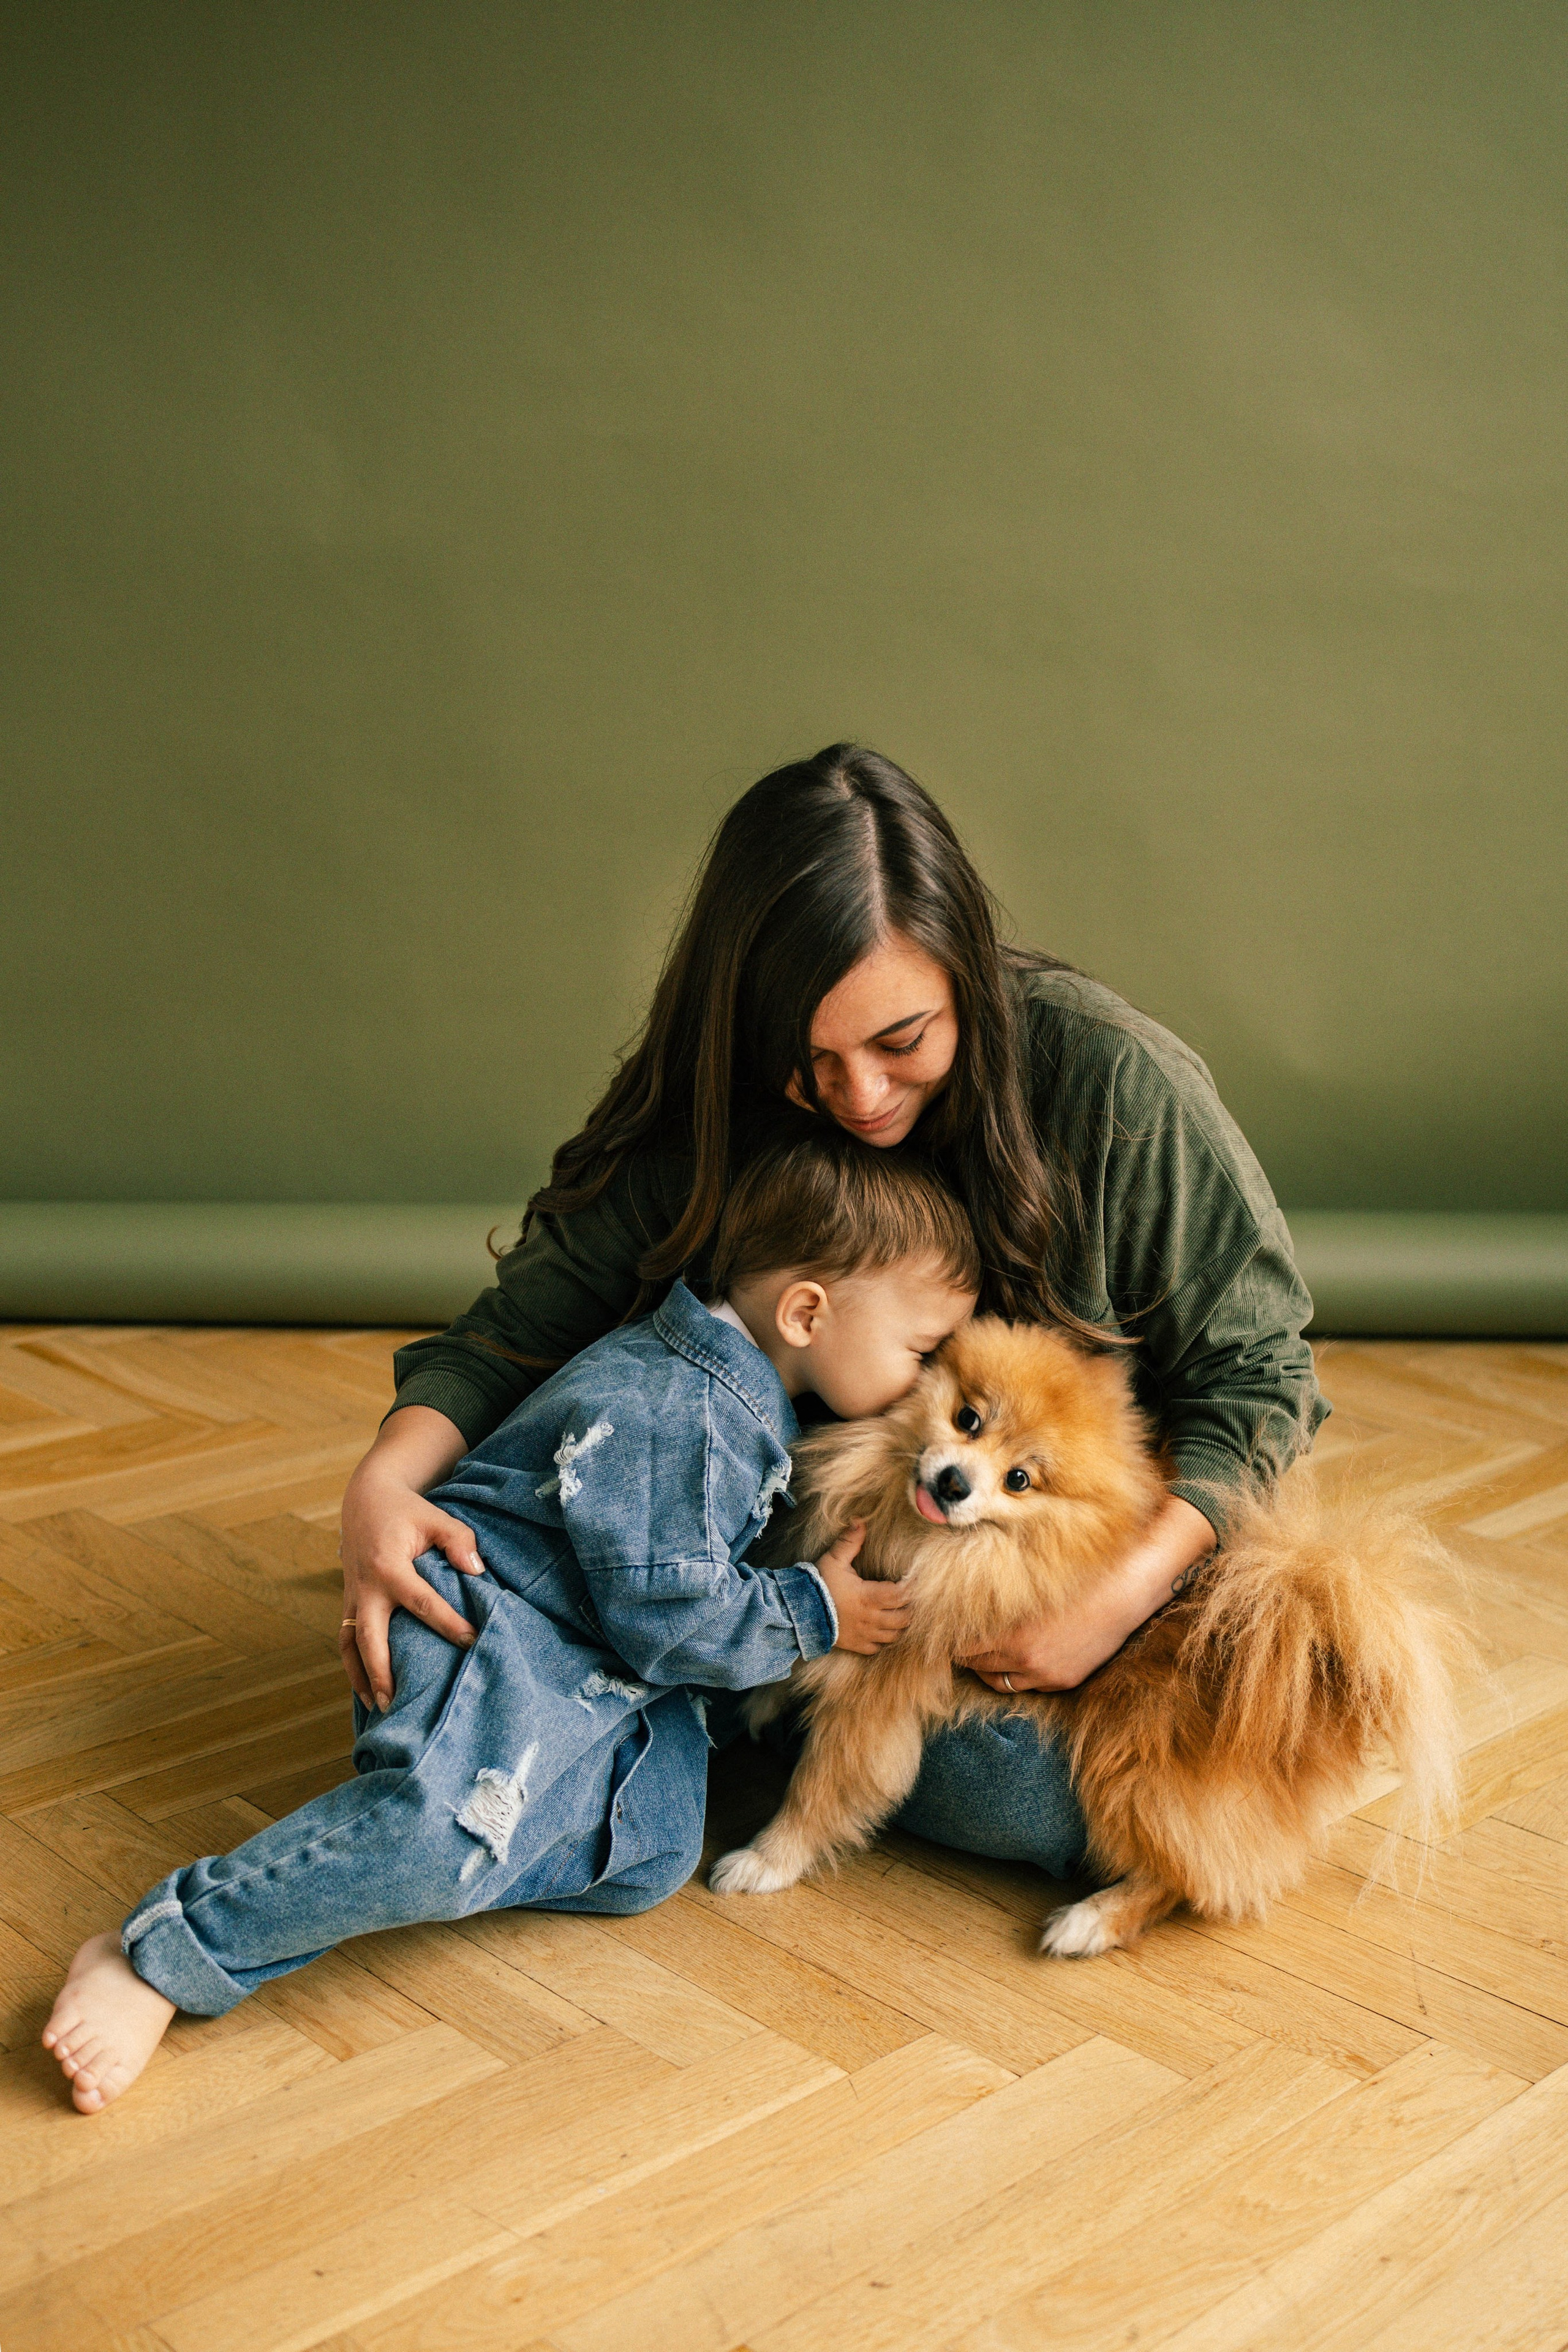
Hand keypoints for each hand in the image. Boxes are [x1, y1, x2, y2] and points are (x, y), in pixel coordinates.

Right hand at [337, 1409, 482, 1710]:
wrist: (366, 1501)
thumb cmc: (407, 1512)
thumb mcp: (436, 1517)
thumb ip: (459, 1540)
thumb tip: (477, 1571)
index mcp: (389, 1566)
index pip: (421, 1602)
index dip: (447, 1623)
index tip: (471, 1641)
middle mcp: (366, 1588)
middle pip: (370, 1637)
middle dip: (383, 1671)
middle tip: (398, 1702)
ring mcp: (352, 1597)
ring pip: (350, 1644)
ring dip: (362, 1677)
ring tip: (380, 1707)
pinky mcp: (349, 1603)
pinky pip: (345, 1639)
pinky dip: (353, 1666)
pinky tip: (366, 1690)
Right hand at [815, 1524, 912, 1655]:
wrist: (797, 1613)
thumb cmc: (817, 1585)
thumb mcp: (833, 1560)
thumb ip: (850, 1542)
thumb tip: (860, 1520)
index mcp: (868, 1596)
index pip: (902, 1595)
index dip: (911, 1588)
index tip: (913, 1580)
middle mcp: (870, 1618)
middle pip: (904, 1618)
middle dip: (910, 1607)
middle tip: (910, 1597)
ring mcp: (864, 1635)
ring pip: (894, 1635)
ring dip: (900, 1625)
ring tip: (899, 1612)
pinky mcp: (856, 1646)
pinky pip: (878, 1648)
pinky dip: (884, 1640)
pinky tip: (883, 1630)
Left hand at [961, 1495, 1217, 1693]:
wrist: (1125, 1589)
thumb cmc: (1074, 1575)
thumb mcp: (1024, 1581)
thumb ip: (991, 1596)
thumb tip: (957, 1596)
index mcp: (1010, 1632)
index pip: (960, 1645)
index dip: (947, 1636)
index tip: (939, 1627)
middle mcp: (1024, 1659)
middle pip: (974, 1665)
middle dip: (964, 1651)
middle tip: (957, 1635)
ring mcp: (1045, 1674)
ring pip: (996, 1680)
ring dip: (986, 1666)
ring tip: (983, 1646)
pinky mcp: (1063, 1681)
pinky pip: (1025, 1686)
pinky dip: (1015, 1673)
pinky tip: (1016, 1654)